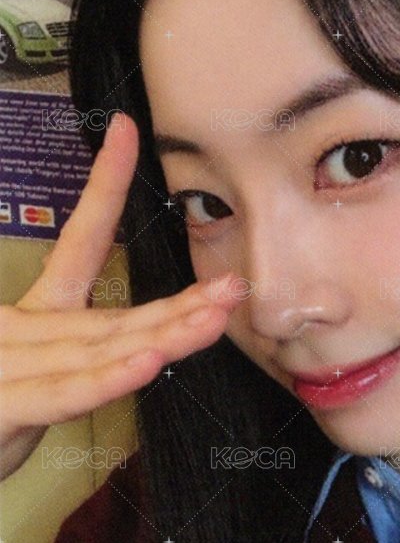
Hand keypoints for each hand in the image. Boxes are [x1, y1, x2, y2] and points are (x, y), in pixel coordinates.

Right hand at [0, 114, 240, 481]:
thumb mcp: (25, 386)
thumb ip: (68, 363)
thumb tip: (130, 339)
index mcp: (31, 322)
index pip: (76, 246)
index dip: (102, 191)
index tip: (124, 135)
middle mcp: (26, 338)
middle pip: (113, 316)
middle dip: (178, 302)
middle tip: (234, 283)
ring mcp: (10, 369)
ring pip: (98, 351)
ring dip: (163, 333)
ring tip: (217, 311)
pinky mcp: (0, 408)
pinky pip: (60, 397)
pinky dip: (102, 381)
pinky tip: (147, 362)